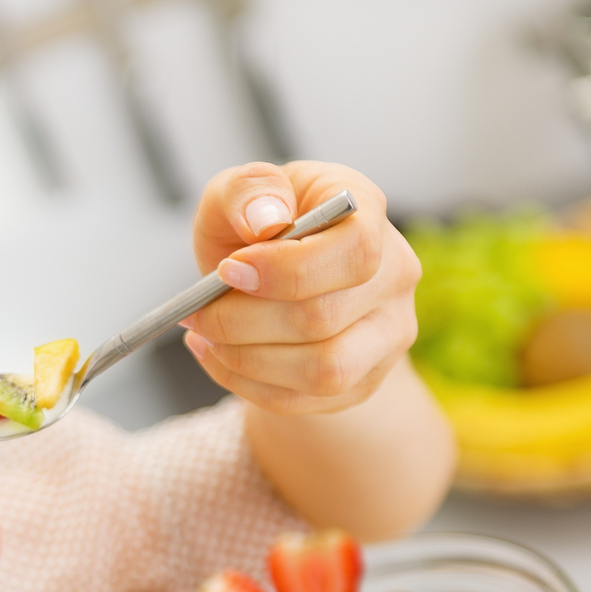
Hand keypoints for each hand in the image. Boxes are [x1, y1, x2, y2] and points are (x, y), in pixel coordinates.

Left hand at [182, 161, 420, 414]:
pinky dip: (247, 385)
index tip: (228, 271)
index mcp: (368, 214)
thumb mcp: (240, 192)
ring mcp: (387, 333)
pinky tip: (218, 357)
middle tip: (196, 313)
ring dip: (246, 359)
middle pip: (325, 317)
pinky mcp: (362, 379)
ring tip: (206, 337)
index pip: (355, 251)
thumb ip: (248, 190)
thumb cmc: (257, 227)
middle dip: (243, 321)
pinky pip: (304, 401)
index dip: (286, 269)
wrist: (270, 277)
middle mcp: (394, 274)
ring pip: (323, 371)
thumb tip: (264, 219)